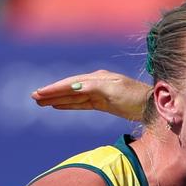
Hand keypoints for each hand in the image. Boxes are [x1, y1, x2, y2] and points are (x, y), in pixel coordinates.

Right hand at [30, 70, 149, 121]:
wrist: (152, 107)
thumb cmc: (134, 97)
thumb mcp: (113, 90)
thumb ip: (93, 88)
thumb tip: (74, 87)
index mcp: (97, 78)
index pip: (71, 83)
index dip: (55, 88)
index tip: (40, 93)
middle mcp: (96, 83)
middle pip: (69, 88)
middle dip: (52, 93)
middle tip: (34, 98)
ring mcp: (99, 93)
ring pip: (73, 96)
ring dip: (57, 99)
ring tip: (41, 102)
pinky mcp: (103, 103)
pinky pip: (81, 103)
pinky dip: (69, 104)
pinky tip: (58, 106)